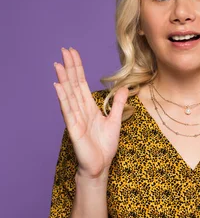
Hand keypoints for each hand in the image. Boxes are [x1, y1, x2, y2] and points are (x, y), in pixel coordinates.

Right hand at [53, 47, 128, 178]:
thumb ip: (118, 104)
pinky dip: (63, 98)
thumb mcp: (115, 121)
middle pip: (73, 85)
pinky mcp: (74, 129)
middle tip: (63, 50)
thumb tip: (124, 88)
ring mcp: (75, 119)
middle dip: (69, 68)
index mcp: (89, 107)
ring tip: (58, 64)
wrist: (100, 166)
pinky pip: (68, 111)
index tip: (72, 52)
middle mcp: (80, 110)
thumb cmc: (104, 146)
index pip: (81, 83)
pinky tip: (58, 86)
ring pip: (69, 95)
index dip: (78, 68)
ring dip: (63, 79)